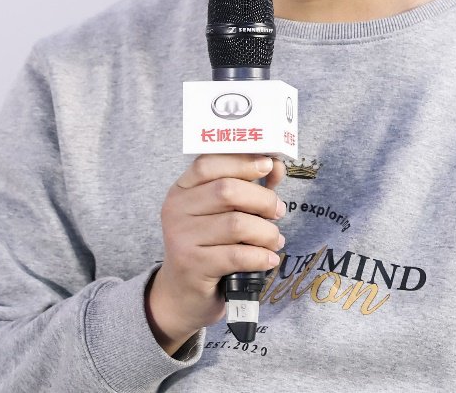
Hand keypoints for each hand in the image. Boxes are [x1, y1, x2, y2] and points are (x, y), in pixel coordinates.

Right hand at [146, 154, 285, 354]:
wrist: (182, 293)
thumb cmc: (209, 245)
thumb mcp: (219, 212)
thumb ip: (245, 186)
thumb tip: (277, 167)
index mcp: (182, 189)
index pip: (208, 163)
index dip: (242, 161)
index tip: (269, 165)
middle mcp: (177, 210)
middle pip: (227, 191)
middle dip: (263, 199)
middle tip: (278, 211)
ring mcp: (182, 238)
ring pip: (237, 224)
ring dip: (266, 233)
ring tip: (274, 240)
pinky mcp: (193, 265)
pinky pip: (238, 255)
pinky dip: (261, 256)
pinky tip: (269, 259)